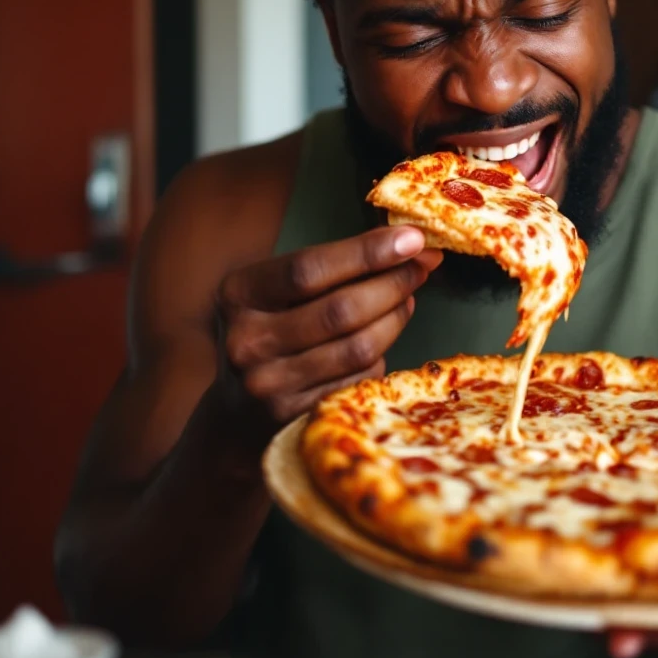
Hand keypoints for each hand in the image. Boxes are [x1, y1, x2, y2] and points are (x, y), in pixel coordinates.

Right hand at [214, 225, 441, 427]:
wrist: (236, 404)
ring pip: (358, 348)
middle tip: (420, 269)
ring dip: (395, 318)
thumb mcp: (282, 288)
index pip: (309, 269)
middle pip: (341, 310)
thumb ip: (337, 265)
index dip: (367, 252)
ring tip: (405, 300)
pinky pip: (359, 379)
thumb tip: (411, 245)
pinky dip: (379, 356)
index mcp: (239, 294)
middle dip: (393, 284)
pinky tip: (379, 341)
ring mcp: (268, 386)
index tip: (412, 239)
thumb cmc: (275, 325)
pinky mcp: (293, 418)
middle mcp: (246, 342)